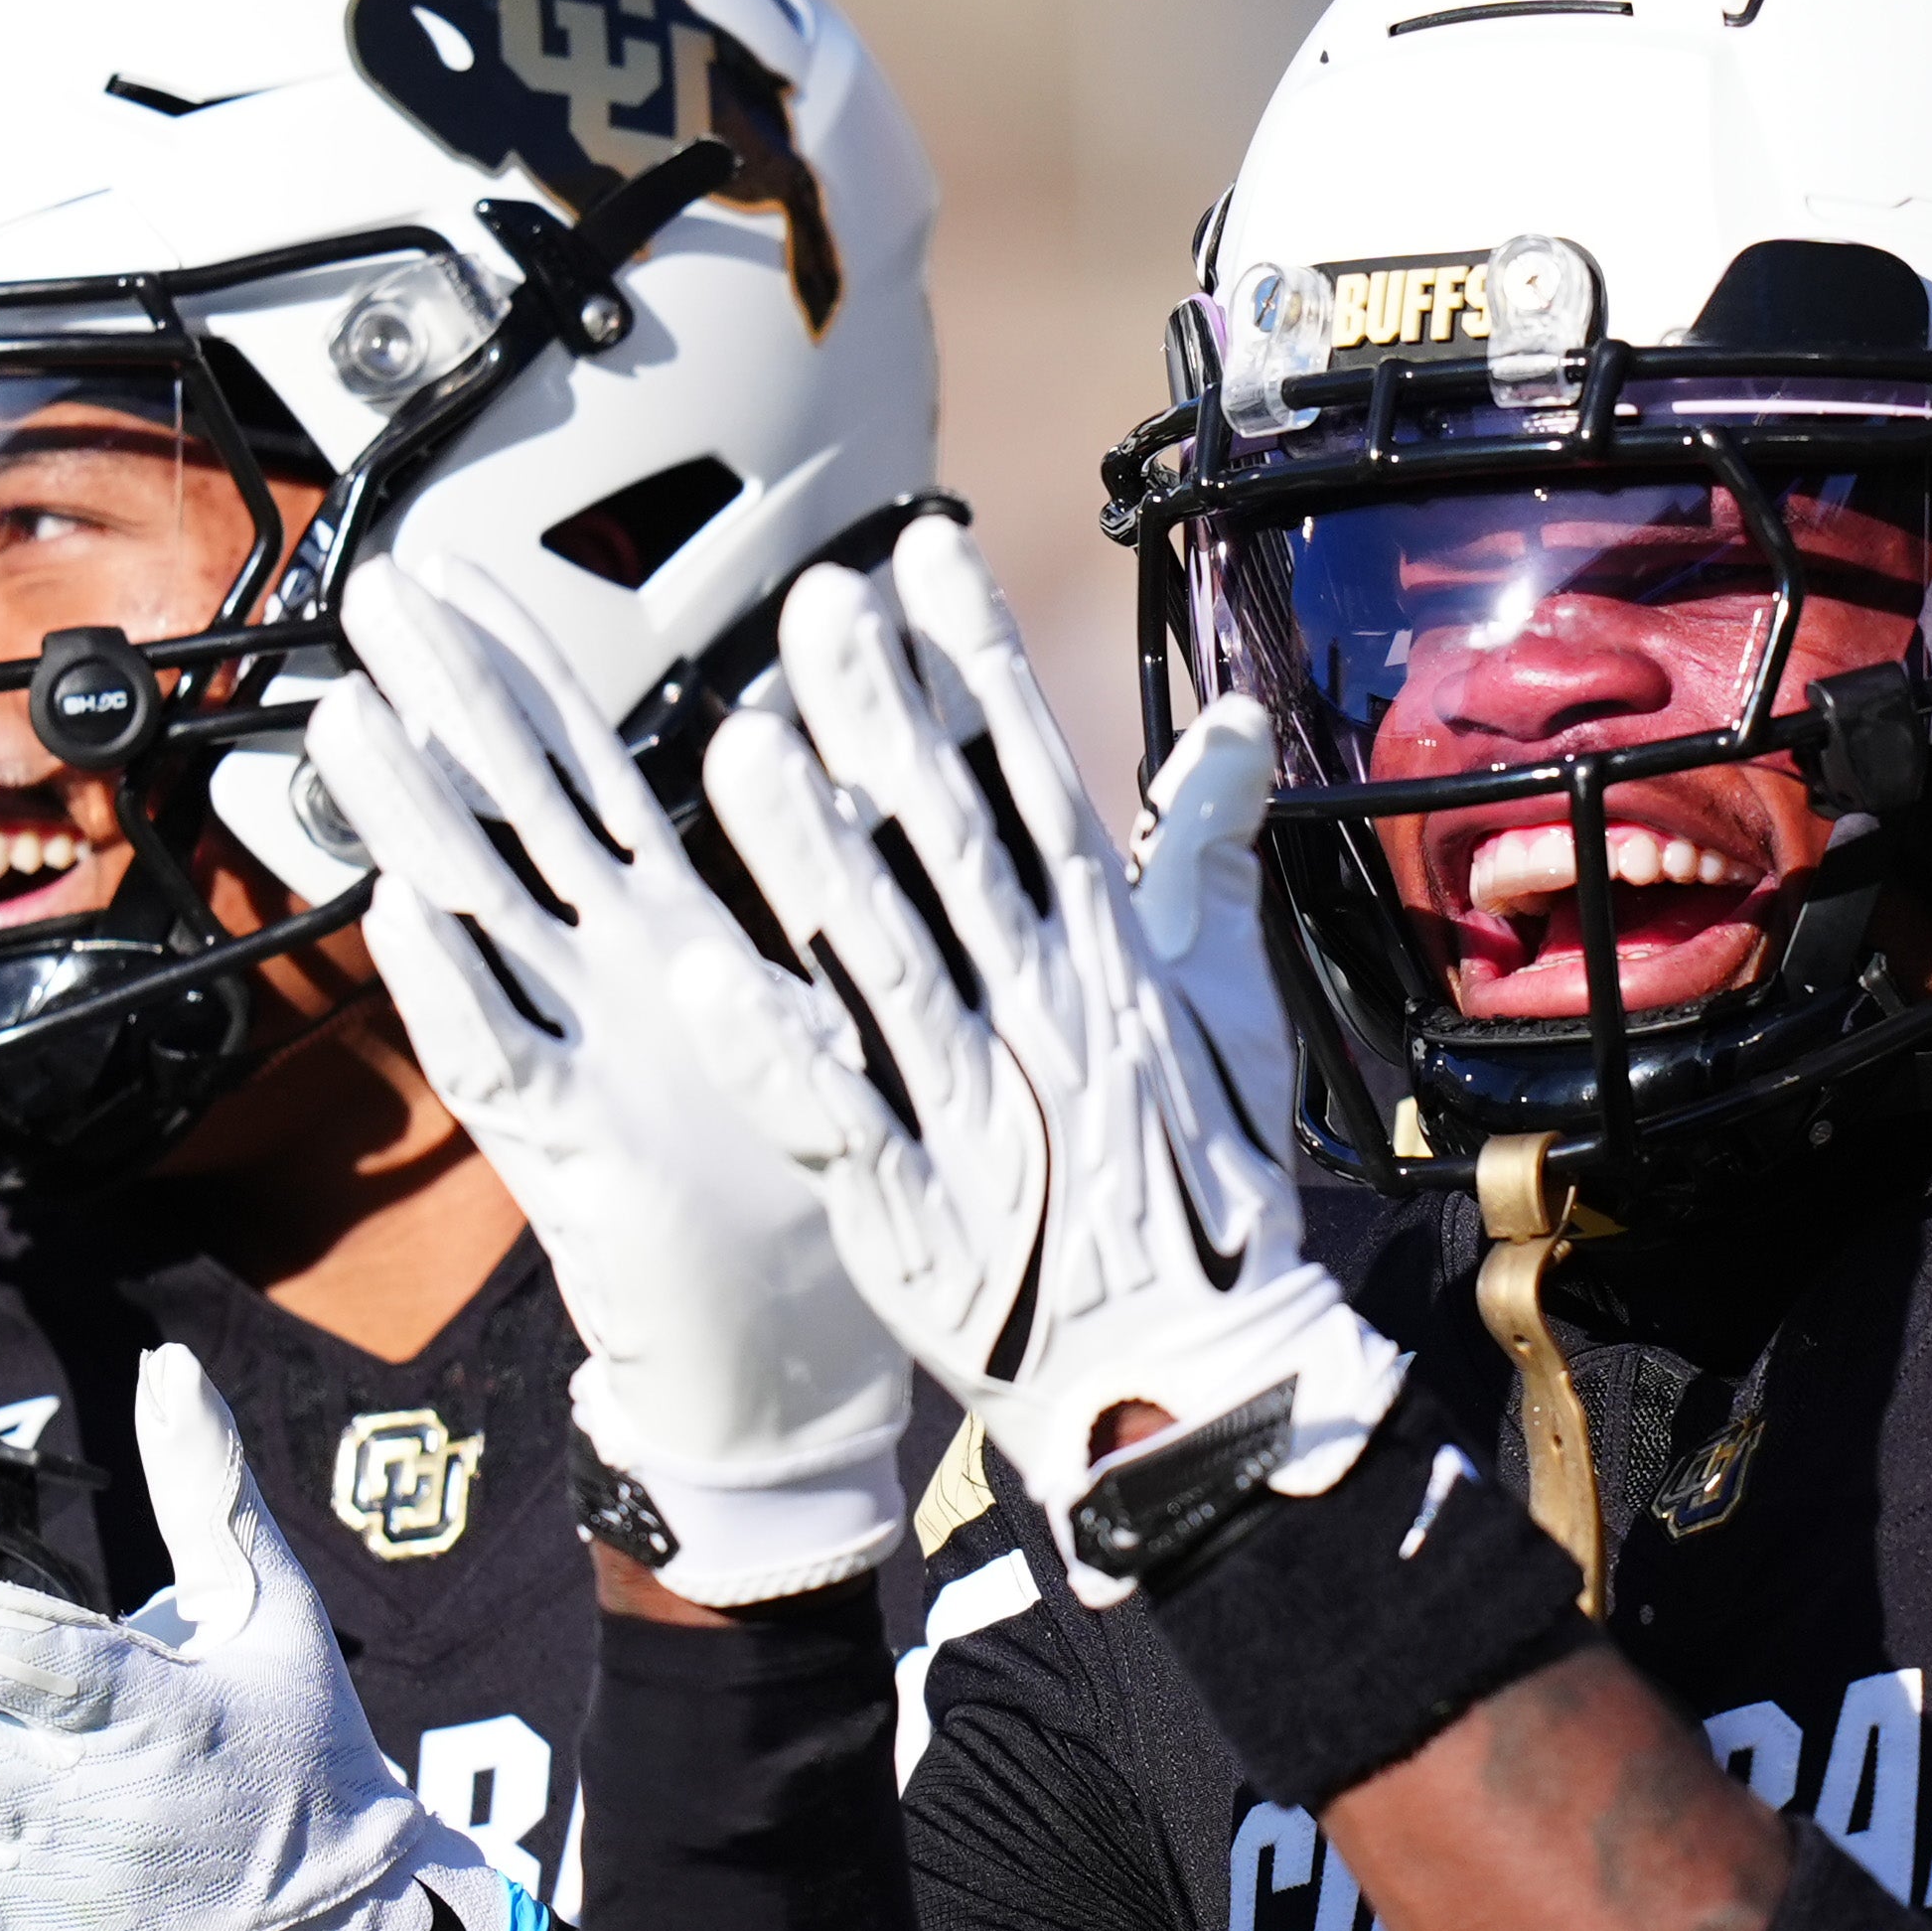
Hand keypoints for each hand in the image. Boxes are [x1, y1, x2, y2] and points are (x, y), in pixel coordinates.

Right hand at [308, 552, 912, 1607]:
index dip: (521, 672)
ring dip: (414, 820)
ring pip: (480, 919)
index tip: (459, 576)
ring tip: (350, 719)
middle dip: (439, 701)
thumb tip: (846, 764)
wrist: (787, 1371)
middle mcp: (607, 983)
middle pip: (508, 813)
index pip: (583, 774)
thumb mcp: (817, 1014)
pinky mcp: (576, 1158)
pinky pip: (503, 1056)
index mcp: (670, 938)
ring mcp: (580, 1060)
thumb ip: (808, 898)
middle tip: (368, 594)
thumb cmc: (799, 1193)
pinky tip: (400, 911)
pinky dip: (453, 985)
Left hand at [682, 517, 1403, 1602]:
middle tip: (816, 603)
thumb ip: (1210, 855)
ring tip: (741, 746)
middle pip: (949, 850)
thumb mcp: (1228, 1003)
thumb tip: (1230, 723)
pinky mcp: (914, 1208)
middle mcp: (1041, 1012)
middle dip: (884, 722)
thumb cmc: (1201, 1182)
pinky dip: (772, 1055)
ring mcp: (977, 1109)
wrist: (1190, 1371)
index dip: (978, 669)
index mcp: (1105, 958)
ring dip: (810, 862)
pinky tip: (701, 979)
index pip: (1036, 785)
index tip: (926, 560)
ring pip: (881, 964)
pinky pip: (834, 1119)